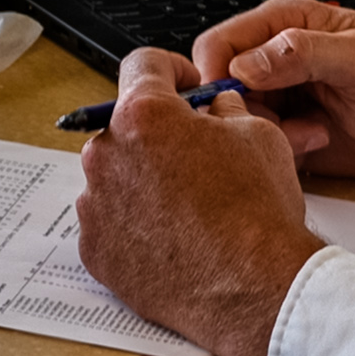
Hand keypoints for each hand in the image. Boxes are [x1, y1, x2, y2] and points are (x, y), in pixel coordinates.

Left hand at [73, 48, 325, 355]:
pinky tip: (173, 239)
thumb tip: (213, 107)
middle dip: (158, 135)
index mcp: (143, 115)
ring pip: (116, 177)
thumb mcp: (258, 134)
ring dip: (144, 181)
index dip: (170, 70)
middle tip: (195, 157)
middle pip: (125, 127)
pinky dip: (134, 225)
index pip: (142, 66)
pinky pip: (110, 223)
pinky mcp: (95, 251)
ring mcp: (95, 206)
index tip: (184, 86)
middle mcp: (105, 155)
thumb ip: (223, 109)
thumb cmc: (259, 212)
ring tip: (189, 208)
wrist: (256, 289)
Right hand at [174, 0, 354, 178]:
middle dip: (244, 113)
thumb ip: (303, 53)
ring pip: (235, 122)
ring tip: (314, 133)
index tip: (237, 101)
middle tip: (285, 124)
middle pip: (218, 89)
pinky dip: (279, 153)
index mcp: (283, 24)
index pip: (218, 44)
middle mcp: (272, 60)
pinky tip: (316, 143)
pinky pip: (257, 147)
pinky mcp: (285, 132)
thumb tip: (247, 63)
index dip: (216, 75)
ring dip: (267, 135)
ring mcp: (277, 97)